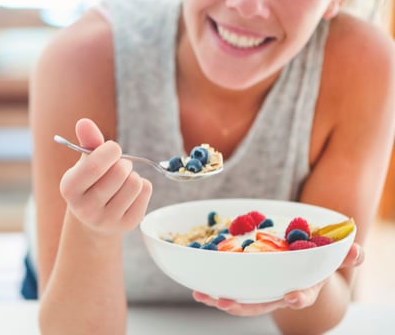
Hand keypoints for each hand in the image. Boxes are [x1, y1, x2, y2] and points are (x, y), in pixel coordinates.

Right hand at [59, 118, 151, 234]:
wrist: (95, 218)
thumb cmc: (92, 182)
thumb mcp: (85, 162)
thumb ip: (87, 141)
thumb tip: (84, 122)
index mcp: (69, 188)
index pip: (95, 165)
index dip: (110, 150)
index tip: (113, 149)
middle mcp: (85, 209)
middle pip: (120, 172)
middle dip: (123, 163)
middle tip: (118, 167)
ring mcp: (107, 220)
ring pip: (135, 182)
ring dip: (133, 175)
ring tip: (123, 180)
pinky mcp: (128, 224)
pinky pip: (146, 191)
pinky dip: (143, 186)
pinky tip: (130, 192)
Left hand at [193, 242, 363, 315]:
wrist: (302, 266)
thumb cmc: (318, 261)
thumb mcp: (333, 255)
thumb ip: (345, 253)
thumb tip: (357, 250)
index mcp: (303, 286)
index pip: (303, 295)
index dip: (299, 298)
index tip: (293, 297)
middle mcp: (279, 292)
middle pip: (262, 304)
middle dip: (243, 305)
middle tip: (225, 302)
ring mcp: (262, 290)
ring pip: (242, 300)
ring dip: (221, 299)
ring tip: (203, 294)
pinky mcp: (249, 283)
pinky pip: (232, 288)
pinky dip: (215, 288)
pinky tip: (199, 285)